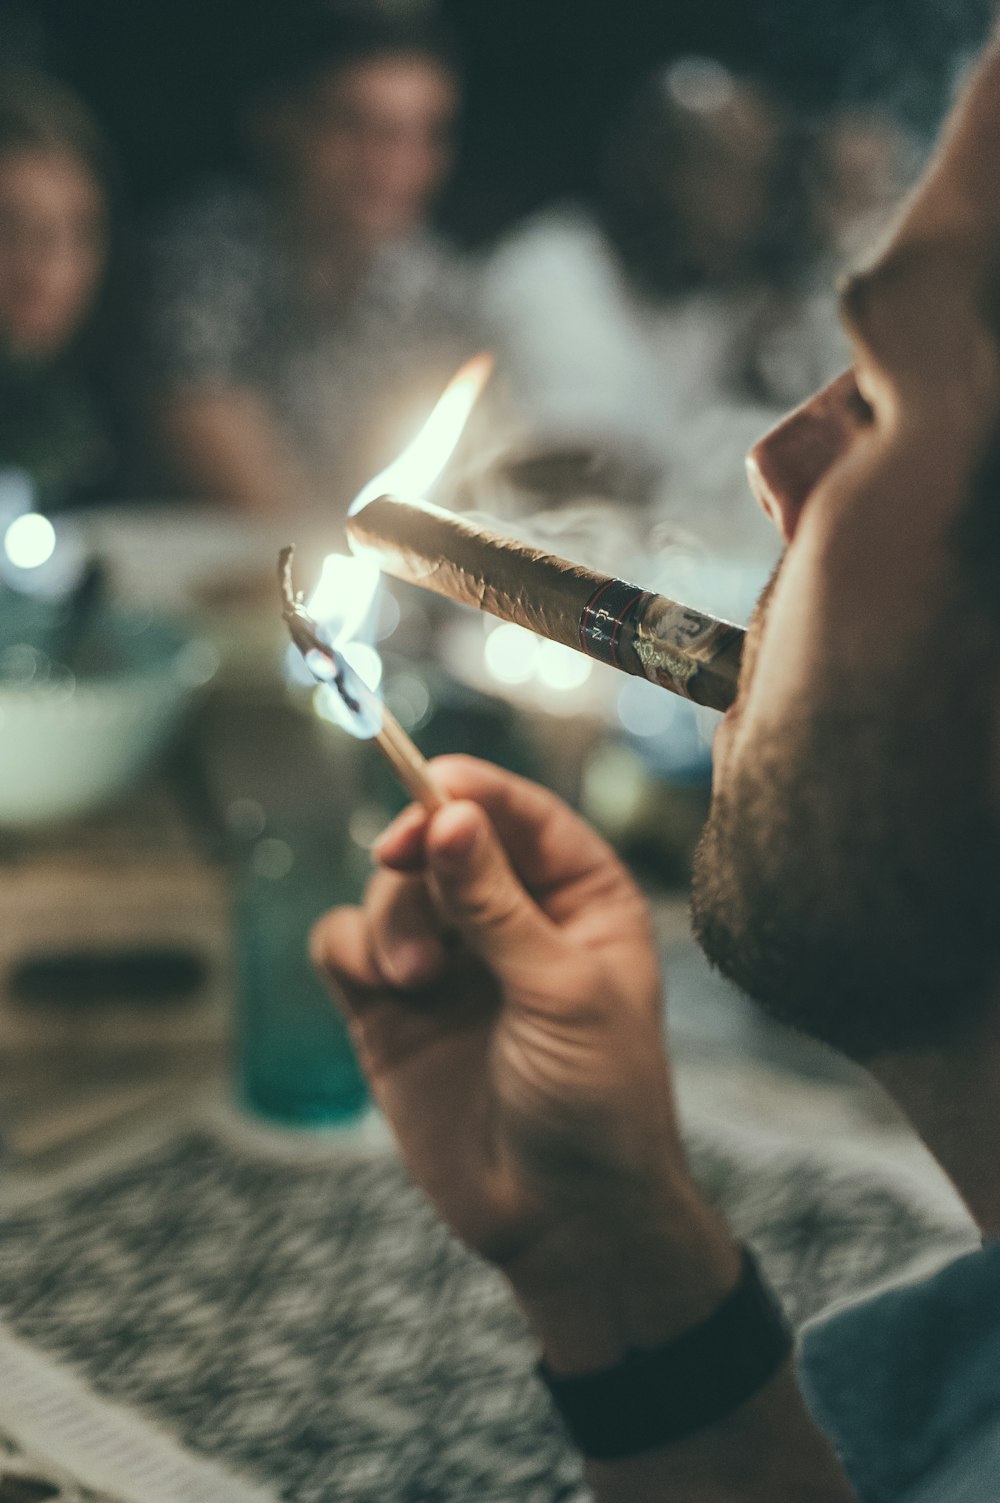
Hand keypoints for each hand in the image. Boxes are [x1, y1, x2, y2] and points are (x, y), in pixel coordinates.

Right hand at [312, 756, 738, 1367]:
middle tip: (400, 870)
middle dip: (418, 861)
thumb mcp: (563, 993)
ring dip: (391, 918)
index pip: (517, 813)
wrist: (563, 1223)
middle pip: (439, 839)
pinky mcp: (391, 1007)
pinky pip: (347, 942)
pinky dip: (353, 950)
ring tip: (414, 982)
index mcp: (578, 897)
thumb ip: (498, 904)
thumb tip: (450, 812)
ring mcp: (448, 961)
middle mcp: (510, 916)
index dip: (468, 791)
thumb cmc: (598, 1105)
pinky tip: (385, 991)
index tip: (426, 790)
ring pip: (389, 887)